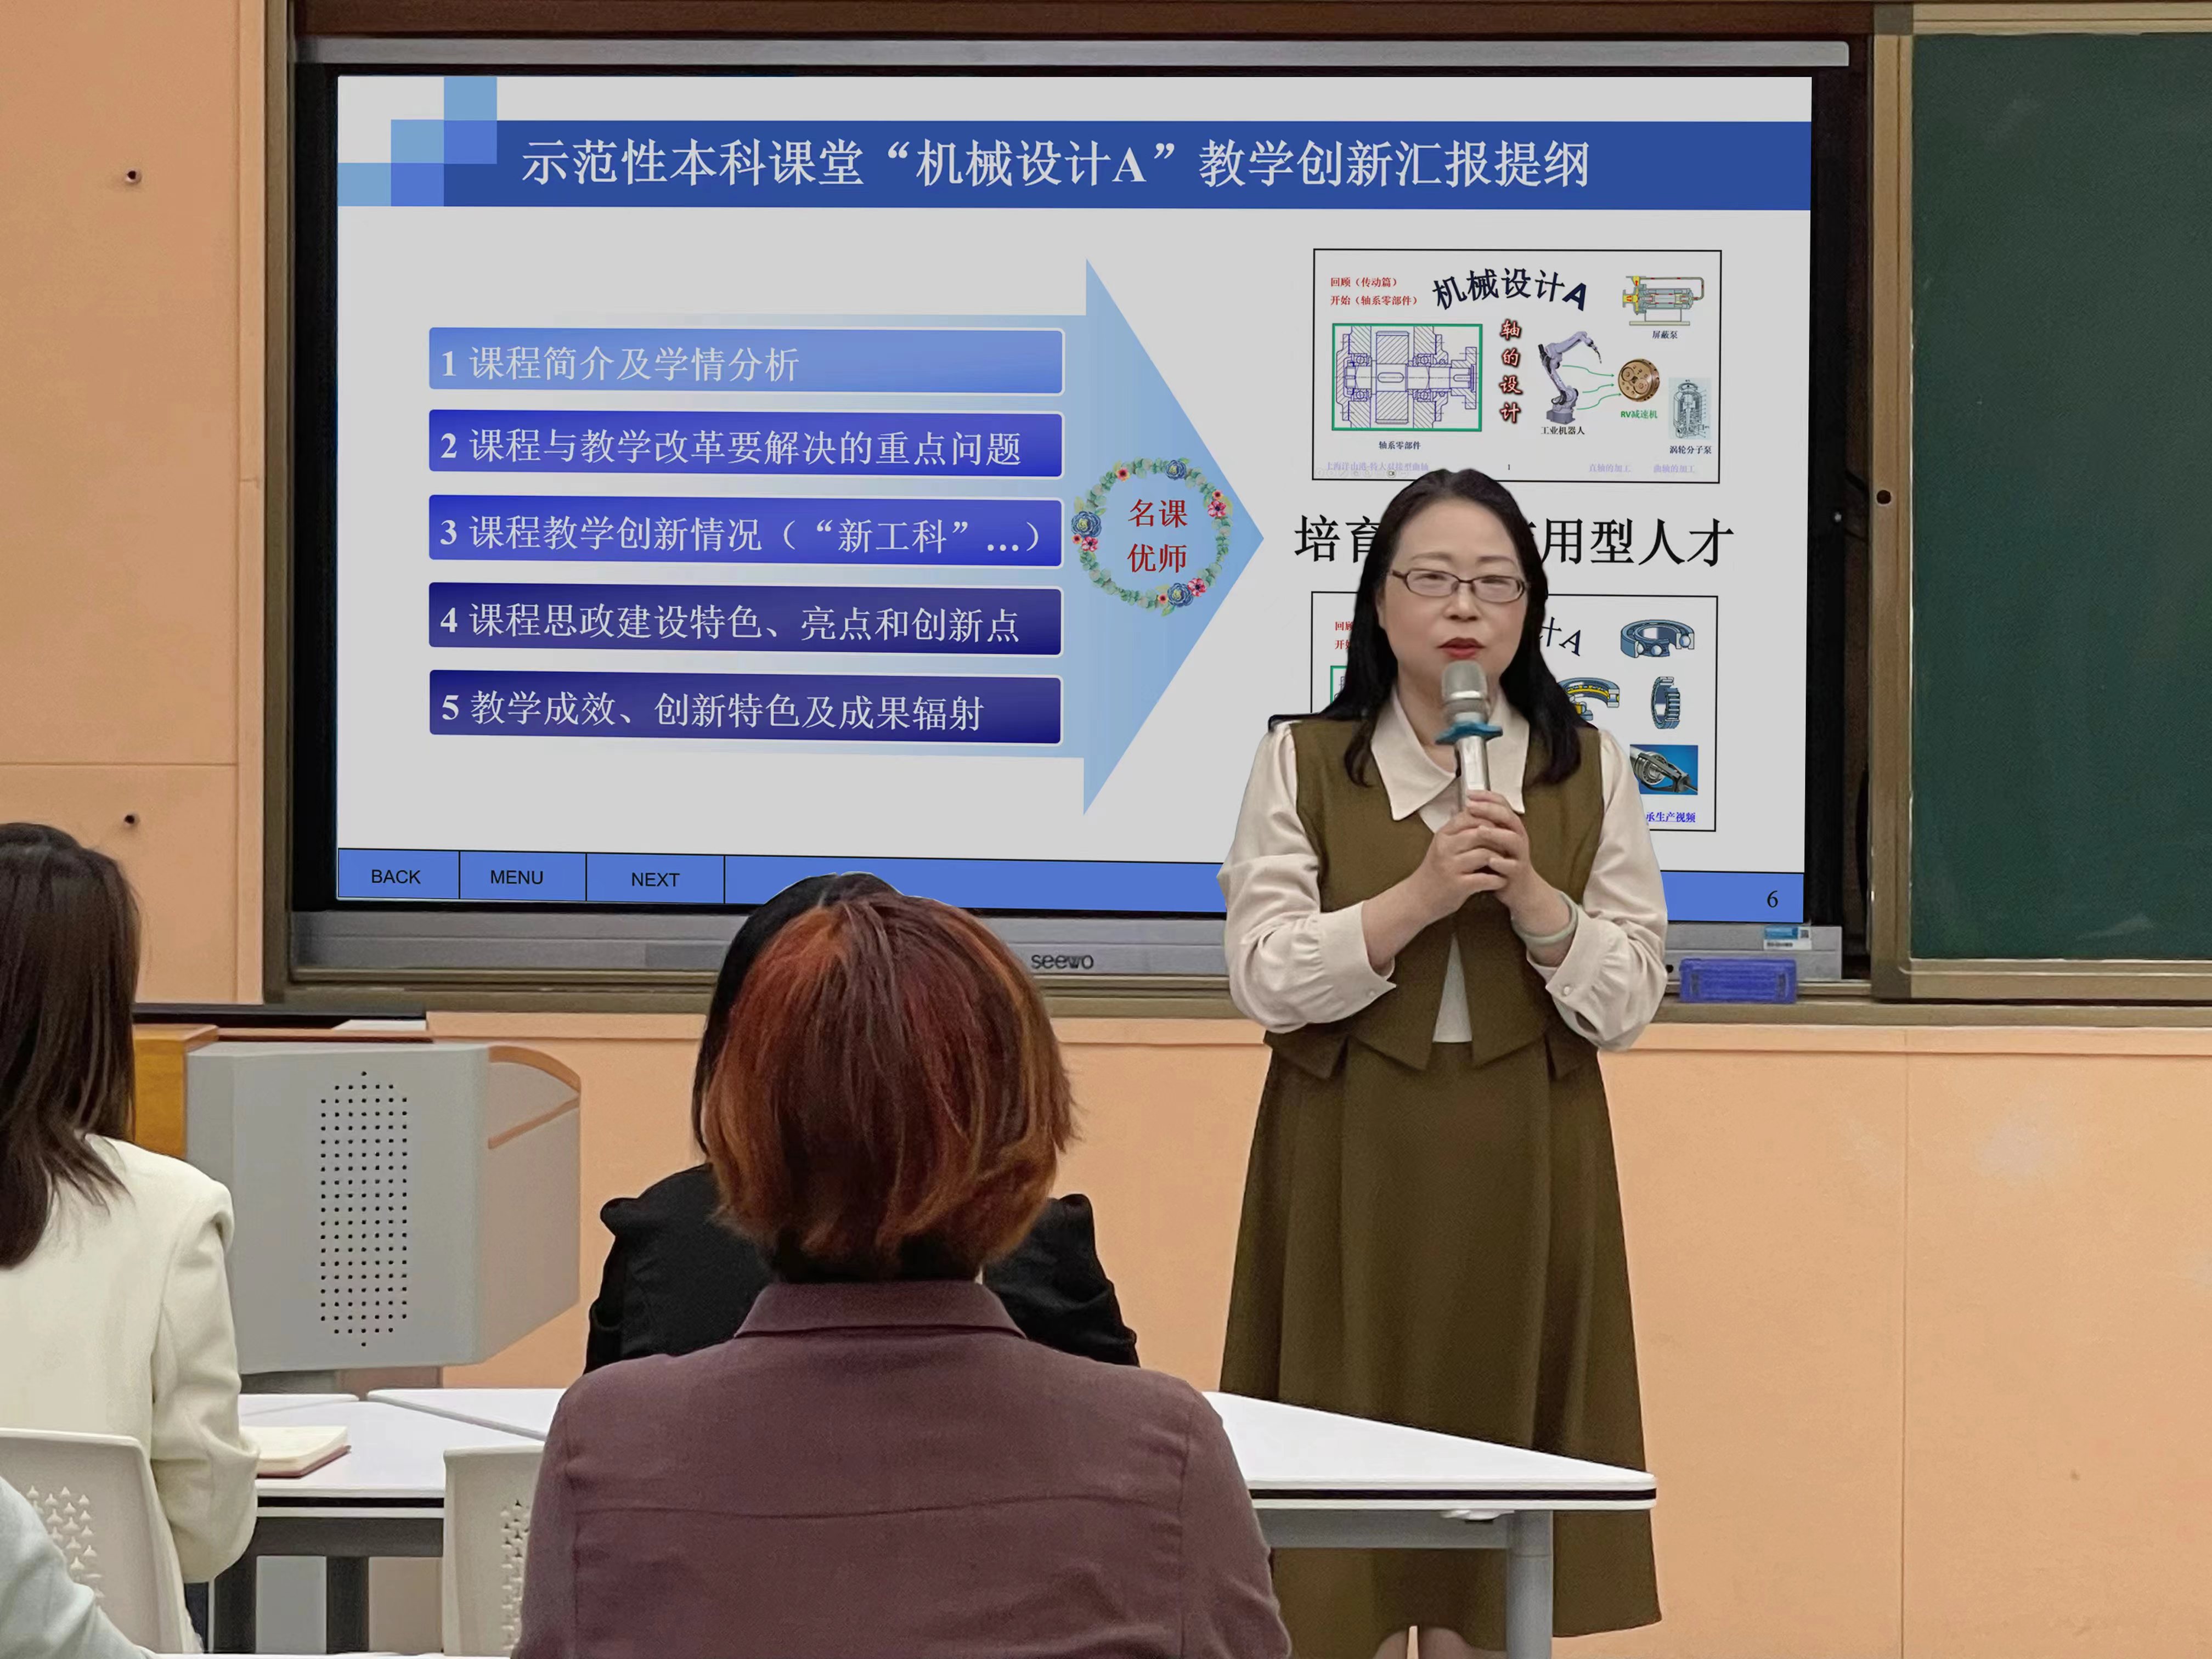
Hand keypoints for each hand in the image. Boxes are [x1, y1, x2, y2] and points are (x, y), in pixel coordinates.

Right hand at [1406, 803, 1511, 923]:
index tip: (1501, 828)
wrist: (1419, 898)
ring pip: (1485, 854)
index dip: (1490, 820)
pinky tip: (1501, 880)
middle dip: (1499, 838)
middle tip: (1509, 846)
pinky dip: (1497, 880)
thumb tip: (1481, 813)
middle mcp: (1445, 848)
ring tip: (1507, 863)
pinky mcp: (1458, 886)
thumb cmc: (1436, 870)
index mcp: (1443, 835)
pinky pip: (1485, 879)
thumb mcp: (1443, 845)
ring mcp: (1451, 867)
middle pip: (1480, 832)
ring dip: (1501, 859)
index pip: (1470, 816)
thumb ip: (1459, 830)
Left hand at [1453, 792, 1569, 936]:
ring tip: (1480, 830)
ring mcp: (1520, 854)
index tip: (1469, 793)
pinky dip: (1501, 863)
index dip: (1487, 796)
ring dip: (1496, 834)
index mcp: (1510, 827)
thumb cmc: (1502, 862)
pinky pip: (1513, 866)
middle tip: (1471, 806)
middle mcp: (1518, 837)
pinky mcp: (1518, 872)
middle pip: (1508, 817)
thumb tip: (1465, 807)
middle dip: (1489, 810)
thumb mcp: (1494, 841)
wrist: (1520, 889)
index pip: (1502, 804)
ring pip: (1513, 839)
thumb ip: (1484, 824)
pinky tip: (1490, 861)